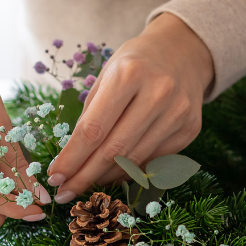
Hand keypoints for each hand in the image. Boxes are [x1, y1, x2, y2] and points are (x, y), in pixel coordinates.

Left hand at [46, 13, 213, 202]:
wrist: (183, 52)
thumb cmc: (135, 63)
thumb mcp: (106, 75)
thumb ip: (91, 114)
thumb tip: (73, 160)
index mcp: (129, 74)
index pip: (94, 128)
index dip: (72, 158)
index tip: (54, 176)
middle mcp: (158, 93)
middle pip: (114, 150)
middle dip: (85, 176)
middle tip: (65, 193)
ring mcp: (178, 113)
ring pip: (135, 160)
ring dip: (106, 177)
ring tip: (86, 183)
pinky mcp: (190, 129)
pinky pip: (154, 160)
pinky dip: (131, 170)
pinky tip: (114, 173)